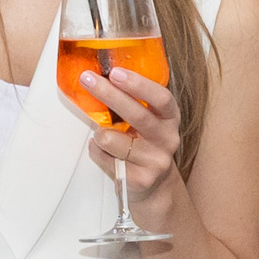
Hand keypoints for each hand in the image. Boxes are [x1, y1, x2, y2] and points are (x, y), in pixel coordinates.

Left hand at [81, 64, 187, 213]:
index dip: (138, 84)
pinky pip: (105, 158)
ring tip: (102, 134)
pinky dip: (97, 151)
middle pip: (138, 115)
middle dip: (109, 95)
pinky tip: (103, 151)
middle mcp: (167, 139)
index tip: (116, 72)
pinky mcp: (140, 179)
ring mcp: (155, 160)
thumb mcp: (148, 121)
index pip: (161, 98)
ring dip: (100, 133)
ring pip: (113, 140)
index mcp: (169, 118)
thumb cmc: (144, 146)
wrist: (154, 186)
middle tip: (89, 80)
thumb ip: (134, 103)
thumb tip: (100, 77)